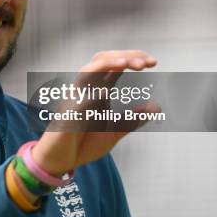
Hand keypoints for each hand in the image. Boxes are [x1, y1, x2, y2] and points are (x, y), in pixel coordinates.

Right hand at [32, 50, 157, 175]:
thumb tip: (156, 106)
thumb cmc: (83, 144)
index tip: (152, 62)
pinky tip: (105, 92)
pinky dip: (91, 91)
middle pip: (102, 59)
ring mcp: (75, 97)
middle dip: (124, 56)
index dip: (132, 59)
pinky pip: (78, 96)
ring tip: (129, 64)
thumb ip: (132, 119)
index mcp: (98, 91)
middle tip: (147, 62)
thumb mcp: (114, 131)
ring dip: (109, 63)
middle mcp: (86, 89)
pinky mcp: (67, 111)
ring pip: (89, 69)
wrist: (60, 160)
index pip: (114, 66)